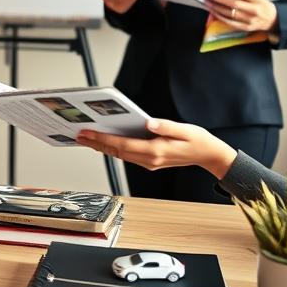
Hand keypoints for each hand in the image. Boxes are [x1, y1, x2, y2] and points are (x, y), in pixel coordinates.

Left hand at [76, 118, 236, 178]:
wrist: (209, 155)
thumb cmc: (197, 140)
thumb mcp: (184, 130)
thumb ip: (166, 126)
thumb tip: (148, 123)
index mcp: (156, 151)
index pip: (122, 145)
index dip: (102, 139)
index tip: (87, 133)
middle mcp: (150, 160)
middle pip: (117, 152)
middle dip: (96, 143)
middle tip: (78, 135)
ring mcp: (149, 163)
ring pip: (120, 155)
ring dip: (103, 147)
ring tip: (87, 138)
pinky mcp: (150, 161)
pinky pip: (127, 156)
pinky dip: (114, 149)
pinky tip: (105, 142)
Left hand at [205, 0, 277, 32]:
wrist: (272, 20)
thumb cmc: (263, 5)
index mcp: (259, 0)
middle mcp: (254, 11)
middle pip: (235, 4)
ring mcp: (249, 20)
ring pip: (230, 14)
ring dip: (216, 8)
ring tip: (207, 2)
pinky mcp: (245, 27)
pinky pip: (230, 22)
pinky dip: (220, 17)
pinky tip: (213, 12)